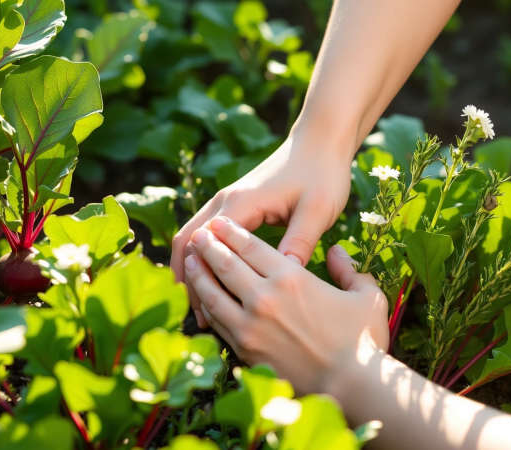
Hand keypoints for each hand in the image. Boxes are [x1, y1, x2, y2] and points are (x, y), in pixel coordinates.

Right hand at [171, 133, 353, 327]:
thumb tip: (284, 275)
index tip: (207, 315)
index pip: (204, 245)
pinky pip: (208, 234)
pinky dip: (203, 258)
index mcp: (242, 204)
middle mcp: (226, 201)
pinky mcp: (236, 205)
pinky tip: (215, 284)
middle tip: (196, 320)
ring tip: (200, 309)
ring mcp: (228, 201)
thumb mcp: (318, 209)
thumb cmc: (323, 174)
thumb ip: (300, 240)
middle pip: (188, 241)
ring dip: (191, 270)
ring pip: (193, 237)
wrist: (321, 142)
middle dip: (187, 280)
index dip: (200, 280)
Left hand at [183, 216, 387, 393]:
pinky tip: (201, 300)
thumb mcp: (366, 295)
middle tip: (198, 236)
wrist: (352, 387)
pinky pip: (217, 323)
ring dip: (199, 275)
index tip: (219, 223)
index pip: (250, 246)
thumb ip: (348, 270)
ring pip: (213, 293)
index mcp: (291, 277)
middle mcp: (264, 297)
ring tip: (190, 262)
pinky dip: (206, 308)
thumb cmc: (364, 340)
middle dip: (209, 246)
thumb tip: (336, 252)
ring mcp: (250, 326)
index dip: (231, 232)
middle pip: (226, 264)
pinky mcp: (245, 351)